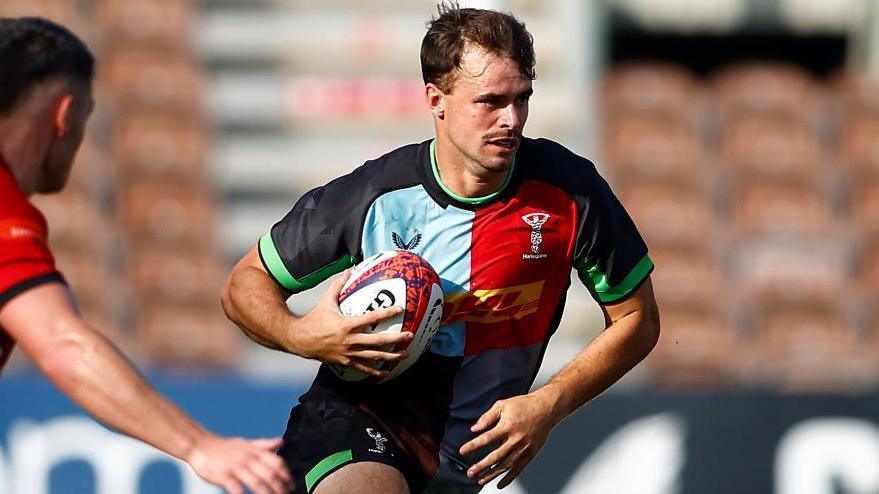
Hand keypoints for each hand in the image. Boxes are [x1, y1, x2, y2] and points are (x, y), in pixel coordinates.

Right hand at [185, 434, 290, 493]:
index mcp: (255, 451)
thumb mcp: (245, 442)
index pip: (277, 462)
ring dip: (268, 493)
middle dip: (281, 487)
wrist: (200, 445)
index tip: (291, 484)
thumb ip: (263, 444)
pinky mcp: (224, 475)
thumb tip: (281, 441)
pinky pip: (237, 488)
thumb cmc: (224, 446)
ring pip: (257, 483)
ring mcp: (236, 467)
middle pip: (270, 474)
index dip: (286, 474)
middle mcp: (248, 458)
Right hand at [291, 271, 410, 377]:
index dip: (387, 313)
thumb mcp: (326, 301)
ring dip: (391, 356)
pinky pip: (363, 368)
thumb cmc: (314, 319)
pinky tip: (387, 373)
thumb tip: (348, 270)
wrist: (299, 340)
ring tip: (405, 354)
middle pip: (378, 340)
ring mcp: (348, 353)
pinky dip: (376, 372)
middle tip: (410, 335)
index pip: (371, 317)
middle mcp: (350, 340)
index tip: (400, 309)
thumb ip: (338, 286)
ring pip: (374, 356)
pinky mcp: (345, 362)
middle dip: (396, 338)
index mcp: (347, 324)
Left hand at [459, 392, 558, 488]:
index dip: (473, 446)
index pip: (486, 438)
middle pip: (495, 456)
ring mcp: (524, 448)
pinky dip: (509, 478)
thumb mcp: (502, 405)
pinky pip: (519, 469)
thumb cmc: (525, 405)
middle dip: (481, 466)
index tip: (463, 451)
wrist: (546, 408)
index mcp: (507, 426)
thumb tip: (475, 428)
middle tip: (470, 472)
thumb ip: (487, 417)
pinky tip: (501, 483)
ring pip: (506, 465)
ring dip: (492, 474)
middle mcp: (515, 439)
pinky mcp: (530, 453)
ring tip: (481, 480)